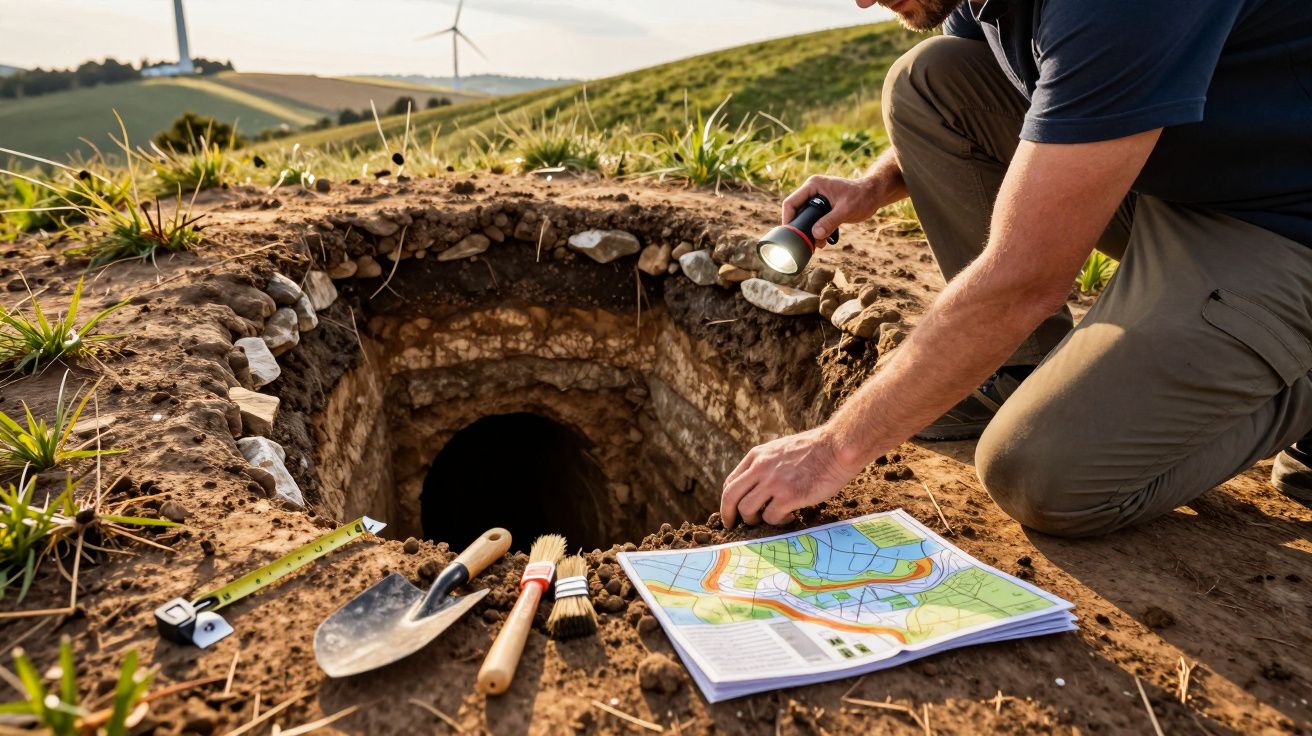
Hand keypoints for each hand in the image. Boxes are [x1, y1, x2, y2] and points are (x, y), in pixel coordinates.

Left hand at [719, 427, 861, 528]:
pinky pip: (771, 517)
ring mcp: (774, 482)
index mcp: (757, 456)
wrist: (837, 447)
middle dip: (729, 515)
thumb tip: (754, 488)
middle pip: (731, 497)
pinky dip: (778, 521)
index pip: (730, 483)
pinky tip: (791, 516)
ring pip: (748, 510)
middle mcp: (760, 468)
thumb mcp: (780, 449)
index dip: (727, 502)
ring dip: (755, 520)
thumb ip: (765, 465)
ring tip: (771, 518)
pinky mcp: (789, 496)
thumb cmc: (814, 450)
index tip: (730, 513)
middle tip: (733, 526)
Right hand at [781, 174, 884, 242]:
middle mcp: (812, 191)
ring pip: (805, 218)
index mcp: (813, 186)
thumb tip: (815, 235)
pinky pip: (814, 220)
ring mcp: (817, 199)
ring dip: (810, 232)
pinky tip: (824, 240)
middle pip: (796, 212)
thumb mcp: (846, 210)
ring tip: (819, 244)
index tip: (791, 235)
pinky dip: (817, 231)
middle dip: (801, 229)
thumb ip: (830, 222)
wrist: (874, 194)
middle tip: (807, 242)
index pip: (791, 203)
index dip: (788, 219)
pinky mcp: (823, 207)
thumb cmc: (862, 197)